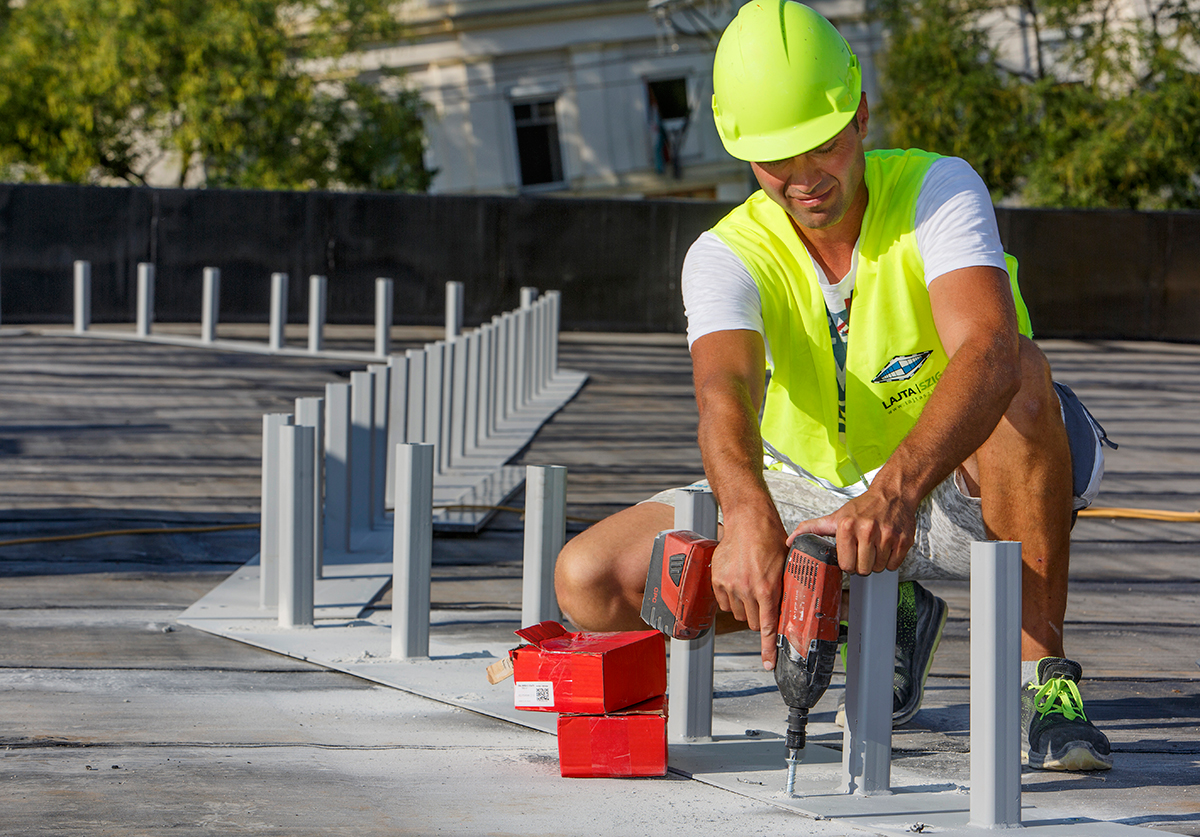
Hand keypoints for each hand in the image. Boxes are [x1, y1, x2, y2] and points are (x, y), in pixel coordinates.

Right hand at [709, 518, 787, 670]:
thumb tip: (788, 608)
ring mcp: (729, 585)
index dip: (767, 648)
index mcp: (766, 587)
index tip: (768, 663)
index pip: (767, 626)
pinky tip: (738, 583)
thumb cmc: (769, 537)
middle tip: (764, 602)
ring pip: (737, 613)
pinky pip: (723, 603)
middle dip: (759, 617)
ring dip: (744, 607)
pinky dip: (730, 598)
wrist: (748, 519)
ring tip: (750, 586)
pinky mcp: (717, 580)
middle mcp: (746, 589)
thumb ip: (784, 589)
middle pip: (751, 623)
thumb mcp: (785, 565)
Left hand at [788, 489, 915, 575]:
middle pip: (862, 570)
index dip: (847, 563)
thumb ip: (811, 529)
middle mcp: (867, 530)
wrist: (892, 494)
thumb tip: (790, 541)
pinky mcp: (903, 540)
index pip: (845, 565)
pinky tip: (886, 547)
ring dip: (876, 562)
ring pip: (879, 569)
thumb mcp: (835, 517)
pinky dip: (890, 560)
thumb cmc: (863, 507)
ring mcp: (887, 536)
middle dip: (861, 564)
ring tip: (875, 546)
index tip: (849, 554)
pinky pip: (894, 565)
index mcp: (847, 526)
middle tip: (863, 551)